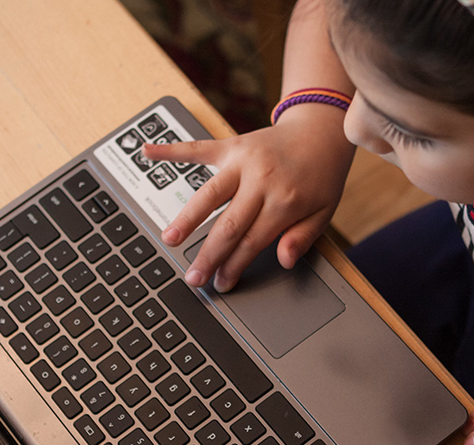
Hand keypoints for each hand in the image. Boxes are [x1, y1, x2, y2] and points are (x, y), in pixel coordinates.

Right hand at [142, 105, 354, 291]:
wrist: (321, 130)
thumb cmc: (321, 174)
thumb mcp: (324, 211)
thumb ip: (303, 237)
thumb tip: (284, 261)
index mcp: (285, 200)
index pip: (252, 241)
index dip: (235, 266)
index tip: (221, 284)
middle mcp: (261, 180)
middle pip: (227, 224)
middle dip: (208, 255)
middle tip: (192, 277)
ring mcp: (243, 160)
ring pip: (209, 193)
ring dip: (187, 218)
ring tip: (170, 239)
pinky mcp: (232, 144)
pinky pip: (199, 148)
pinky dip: (172, 150)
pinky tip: (148, 153)